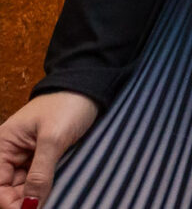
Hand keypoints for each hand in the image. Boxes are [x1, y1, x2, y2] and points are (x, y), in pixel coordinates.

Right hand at [0, 91, 97, 207]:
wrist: (90, 86)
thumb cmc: (69, 104)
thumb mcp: (54, 139)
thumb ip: (40, 174)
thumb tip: (29, 206)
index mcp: (2, 145)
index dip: (11, 203)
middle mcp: (9, 153)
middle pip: (9, 189)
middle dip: (25, 200)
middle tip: (47, 204)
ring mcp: (26, 155)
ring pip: (24, 187)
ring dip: (36, 195)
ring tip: (54, 198)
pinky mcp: (42, 156)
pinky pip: (37, 179)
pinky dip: (45, 188)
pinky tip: (55, 192)